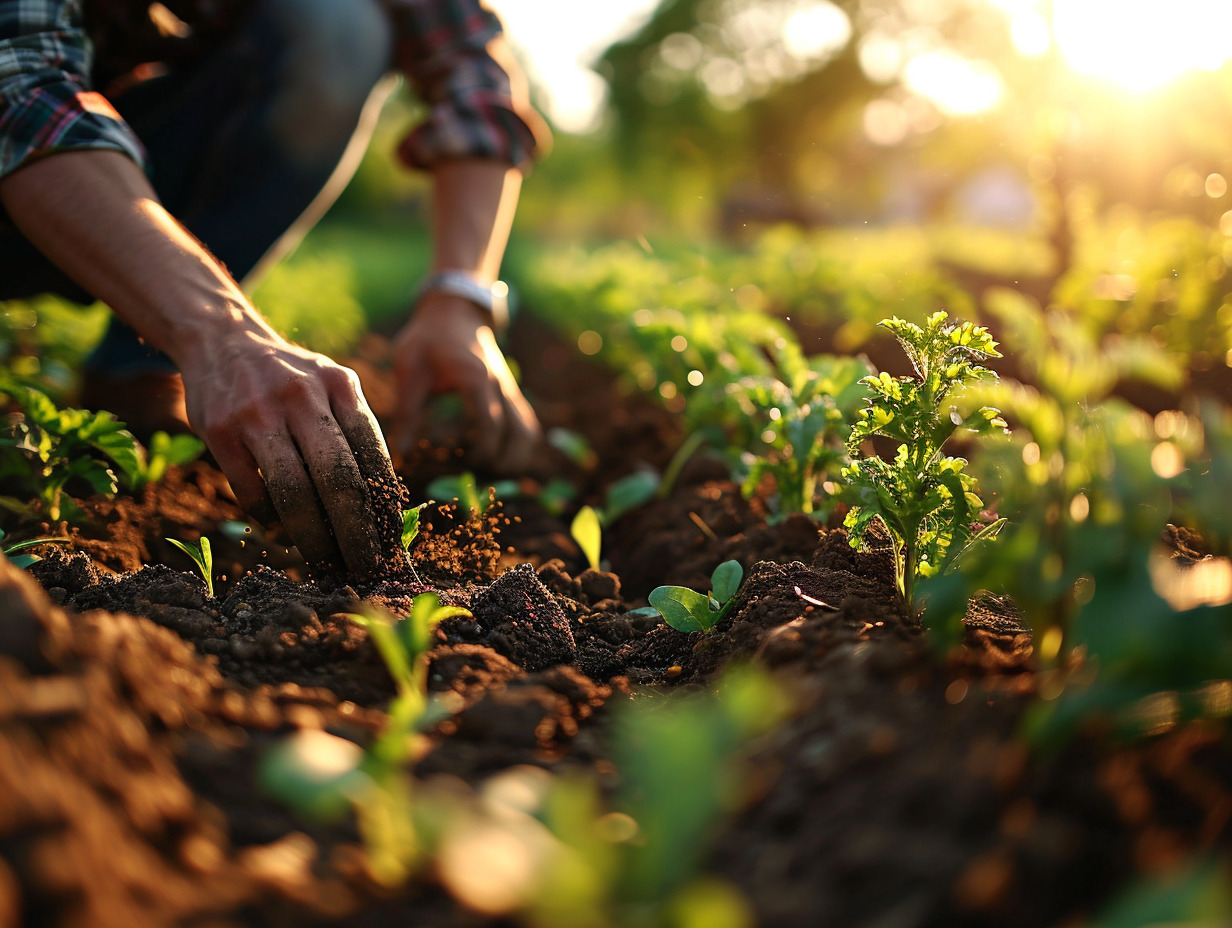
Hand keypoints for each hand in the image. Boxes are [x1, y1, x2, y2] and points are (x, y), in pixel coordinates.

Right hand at [180, 329, 404, 576]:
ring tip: (326, 561)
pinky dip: (270, 518)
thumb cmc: (292, 379)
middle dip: (356, 532)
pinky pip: (252, 490)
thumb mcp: (331, 385)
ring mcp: (258, 412)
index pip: (373, 454)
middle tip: (366, 565)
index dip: (384, 504)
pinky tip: (281, 527)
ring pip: (294, 491)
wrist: (223, 340)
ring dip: (313, 537)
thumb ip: (355, 431)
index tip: (392, 540)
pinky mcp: (220, 430)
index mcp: (340, 384)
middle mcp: (302, 395)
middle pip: (338, 479)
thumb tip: (383, 505)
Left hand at [390, 292, 540, 471]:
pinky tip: (500, 456)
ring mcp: (509, 389)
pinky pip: (526, 423)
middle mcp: (499, 385)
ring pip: (529, 430)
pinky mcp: (510, 393)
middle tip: (478, 472)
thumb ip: (408, 412)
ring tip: (491, 470)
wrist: (455, 311)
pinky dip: (518, 444)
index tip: (467, 463)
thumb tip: (400, 453)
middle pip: (521, 432)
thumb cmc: (427, 339)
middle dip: (503, 460)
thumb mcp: (410, 370)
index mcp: (475, 378)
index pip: (491, 424)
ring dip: (517, 456)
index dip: (484, 450)